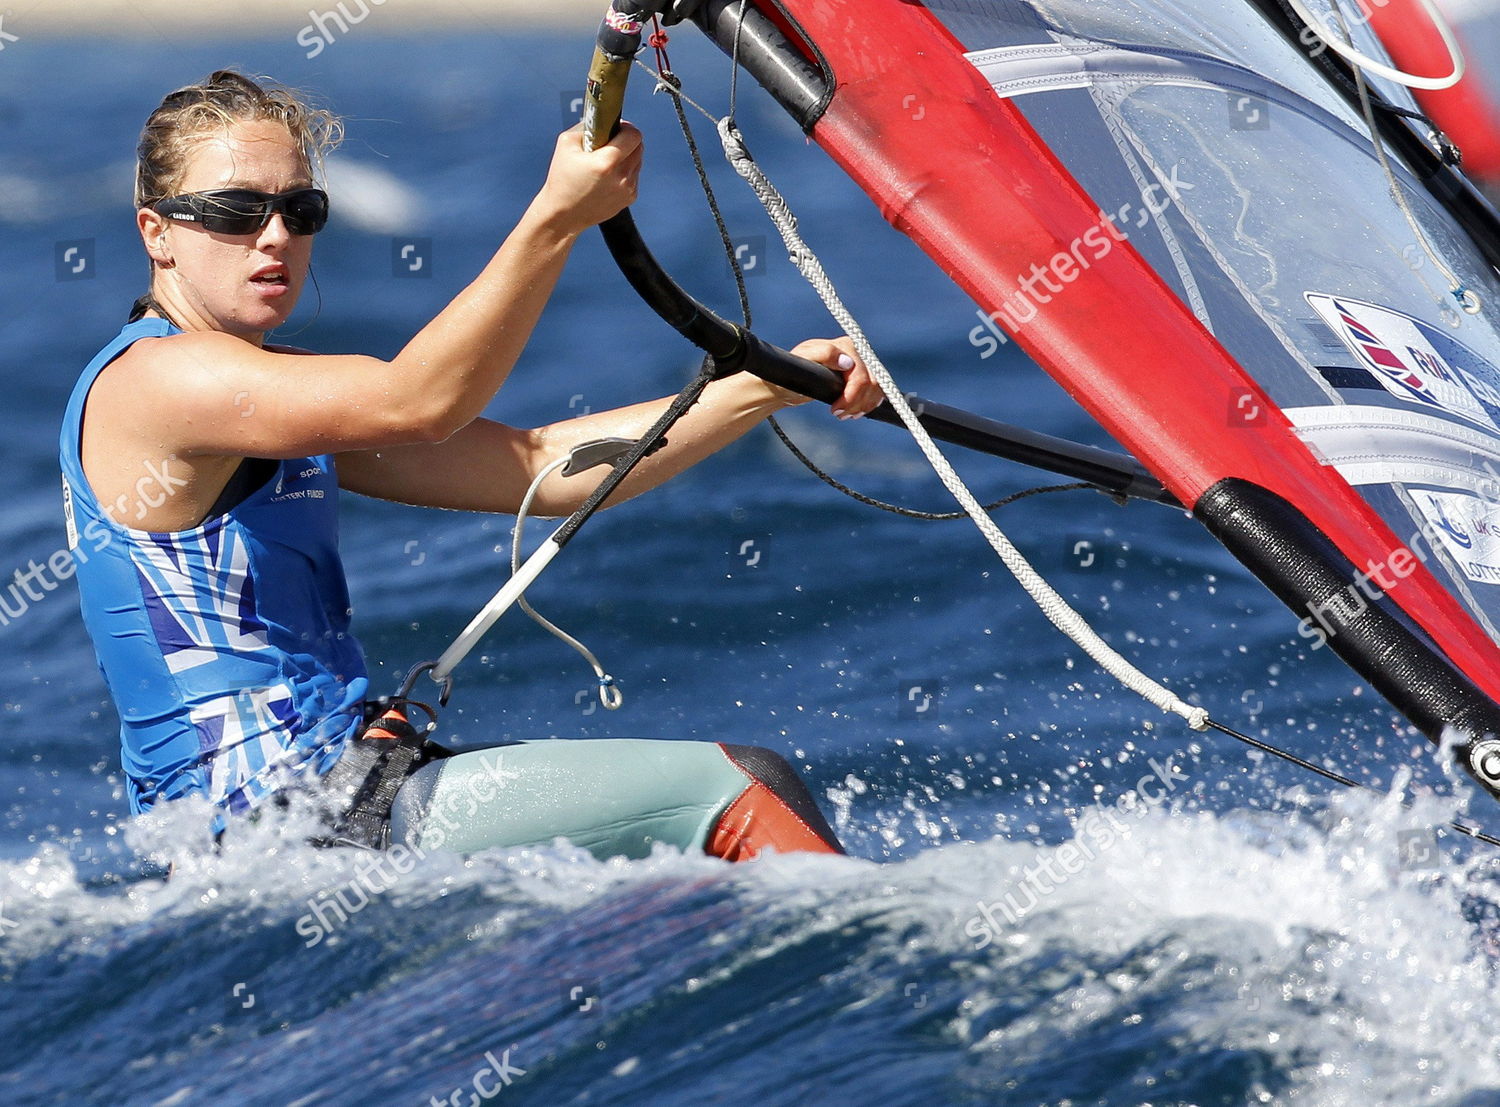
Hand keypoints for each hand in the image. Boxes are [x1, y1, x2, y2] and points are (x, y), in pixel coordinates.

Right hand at [533, 122, 644, 236]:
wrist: (564, 215)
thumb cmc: (562, 179)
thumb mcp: (566, 144)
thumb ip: (587, 125)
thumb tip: (602, 118)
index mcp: (607, 162)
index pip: (634, 135)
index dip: (626, 127)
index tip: (617, 127)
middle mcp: (621, 177)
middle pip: (639, 146)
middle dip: (627, 140)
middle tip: (611, 141)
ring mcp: (628, 189)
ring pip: (638, 160)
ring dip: (627, 155)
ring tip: (606, 160)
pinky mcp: (630, 198)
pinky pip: (634, 175)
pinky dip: (625, 171)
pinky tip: (608, 175)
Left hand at [783, 336, 881, 418]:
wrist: (793, 380)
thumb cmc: (794, 370)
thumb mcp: (804, 359)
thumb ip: (824, 354)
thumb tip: (847, 362)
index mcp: (847, 346)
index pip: (860, 376)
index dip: (850, 397)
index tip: (834, 410)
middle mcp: (859, 353)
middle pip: (872, 384)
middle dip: (856, 403)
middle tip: (839, 414)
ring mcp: (863, 364)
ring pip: (877, 389)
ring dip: (864, 406)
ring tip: (845, 414)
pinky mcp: (864, 376)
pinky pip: (876, 392)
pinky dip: (868, 404)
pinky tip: (855, 411)